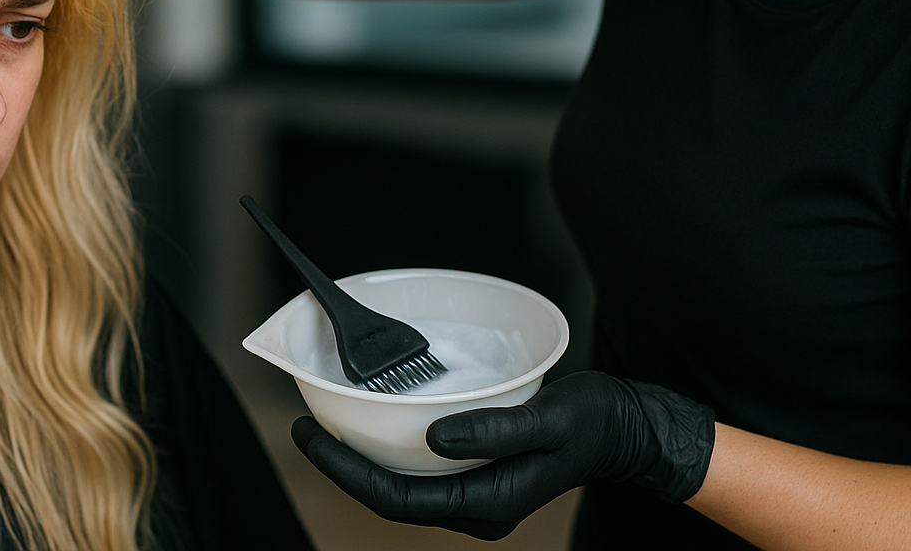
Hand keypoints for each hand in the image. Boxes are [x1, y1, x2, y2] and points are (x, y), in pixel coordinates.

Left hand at [292, 372, 714, 539]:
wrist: (624, 430)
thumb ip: (492, 431)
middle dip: (342, 467)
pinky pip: (420, 474)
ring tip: (327, 428)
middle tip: (305, 429)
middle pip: (390, 498)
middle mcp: (476, 508)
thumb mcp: (545, 420)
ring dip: (362, 462)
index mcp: (486, 503)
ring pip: (402, 488)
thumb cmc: (591, 423)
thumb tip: (434, 438)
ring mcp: (476, 496)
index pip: (396, 498)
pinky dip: (390, 453)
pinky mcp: (478, 477)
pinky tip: (374, 426)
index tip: (310, 437)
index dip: (345, 471)